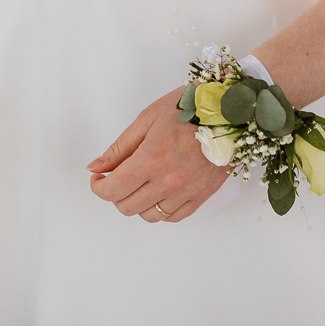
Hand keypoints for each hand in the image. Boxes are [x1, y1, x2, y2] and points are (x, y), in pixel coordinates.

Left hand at [87, 88, 227, 221]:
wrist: (229, 112)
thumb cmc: (188, 108)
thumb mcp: (147, 119)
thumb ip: (119, 148)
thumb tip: (95, 168)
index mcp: (151, 159)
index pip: (113, 190)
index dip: (98, 187)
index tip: (98, 178)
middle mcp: (168, 181)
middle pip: (127, 206)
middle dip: (115, 194)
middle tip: (118, 177)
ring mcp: (187, 191)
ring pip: (150, 216)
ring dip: (138, 203)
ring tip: (140, 183)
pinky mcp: (202, 196)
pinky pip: (174, 217)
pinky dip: (161, 210)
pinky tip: (159, 192)